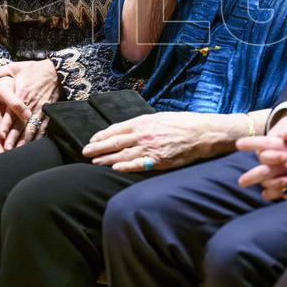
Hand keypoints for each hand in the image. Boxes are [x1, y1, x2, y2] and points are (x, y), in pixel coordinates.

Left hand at [0, 59, 59, 150]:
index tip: (1, 135)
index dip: (7, 124)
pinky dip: (38, 138)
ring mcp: (41, 110)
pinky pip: (43, 128)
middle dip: (14, 139)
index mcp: (22, 94)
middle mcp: (31, 104)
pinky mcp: (48, 113)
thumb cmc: (33, 69)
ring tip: (19, 153)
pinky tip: (33, 146)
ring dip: (25, 141)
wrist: (56, 70)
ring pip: (32, 129)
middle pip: (21, 124)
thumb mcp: (14, 67)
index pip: (12, 112)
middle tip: (7, 150)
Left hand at [82, 112, 223, 171]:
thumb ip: (143, 124)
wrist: (201, 132)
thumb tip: (128, 129)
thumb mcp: (159, 118)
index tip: (92, 140)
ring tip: (95, 162)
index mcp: (143, 122)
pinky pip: (139, 164)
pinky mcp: (159, 160)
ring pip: (123, 154)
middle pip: (115, 142)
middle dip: (98, 147)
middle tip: (85, 152)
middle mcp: (144, 134)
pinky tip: (115, 168)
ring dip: (107, 158)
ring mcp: (150, 147)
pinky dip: (126, 166)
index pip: (116, 129)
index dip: (102, 135)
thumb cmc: (182, 123)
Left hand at [238, 112, 286, 198]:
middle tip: (240, 182)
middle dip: (251, 176)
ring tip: (259, 192)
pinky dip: (282, 196)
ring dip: (266, 189)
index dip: (251, 144)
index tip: (239, 144)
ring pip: (276, 186)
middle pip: (266, 171)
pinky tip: (277, 197)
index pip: (267, 145)